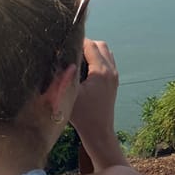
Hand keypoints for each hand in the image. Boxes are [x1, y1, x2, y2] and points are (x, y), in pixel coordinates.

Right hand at [71, 39, 126, 169]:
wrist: (98, 132)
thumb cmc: (82, 115)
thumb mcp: (69, 93)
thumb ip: (65, 74)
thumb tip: (59, 56)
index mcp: (101, 71)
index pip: (90, 45)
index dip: (76, 42)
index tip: (64, 44)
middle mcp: (111, 71)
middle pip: (100, 45)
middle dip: (85, 45)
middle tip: (70, 51)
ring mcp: (114, 76)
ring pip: (106, 52)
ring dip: (93, 51)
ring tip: (76, 59)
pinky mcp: (114, 82)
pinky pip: (108, 61)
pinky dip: (98, 59)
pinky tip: (84, 69)